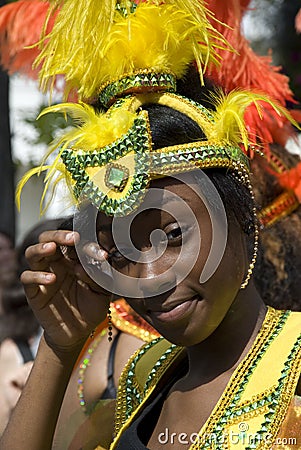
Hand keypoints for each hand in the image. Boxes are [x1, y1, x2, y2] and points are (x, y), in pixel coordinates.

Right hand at [21, 230, 111, 353]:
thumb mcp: (102, 290)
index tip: (100, 252)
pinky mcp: (34, 291)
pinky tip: (52, 279)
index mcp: (73, 258)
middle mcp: (56, 263)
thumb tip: (93, 260)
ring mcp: (43, 275)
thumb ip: (100, 274)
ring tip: (52, 248)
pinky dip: (37, 275)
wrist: (78, 332)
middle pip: (49, 238)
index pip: (73, 242)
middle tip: (72, 238)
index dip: (85, 242)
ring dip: (41, 247)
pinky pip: (27, 277)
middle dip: (59, 235)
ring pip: (33, 253)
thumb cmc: (91, 307)